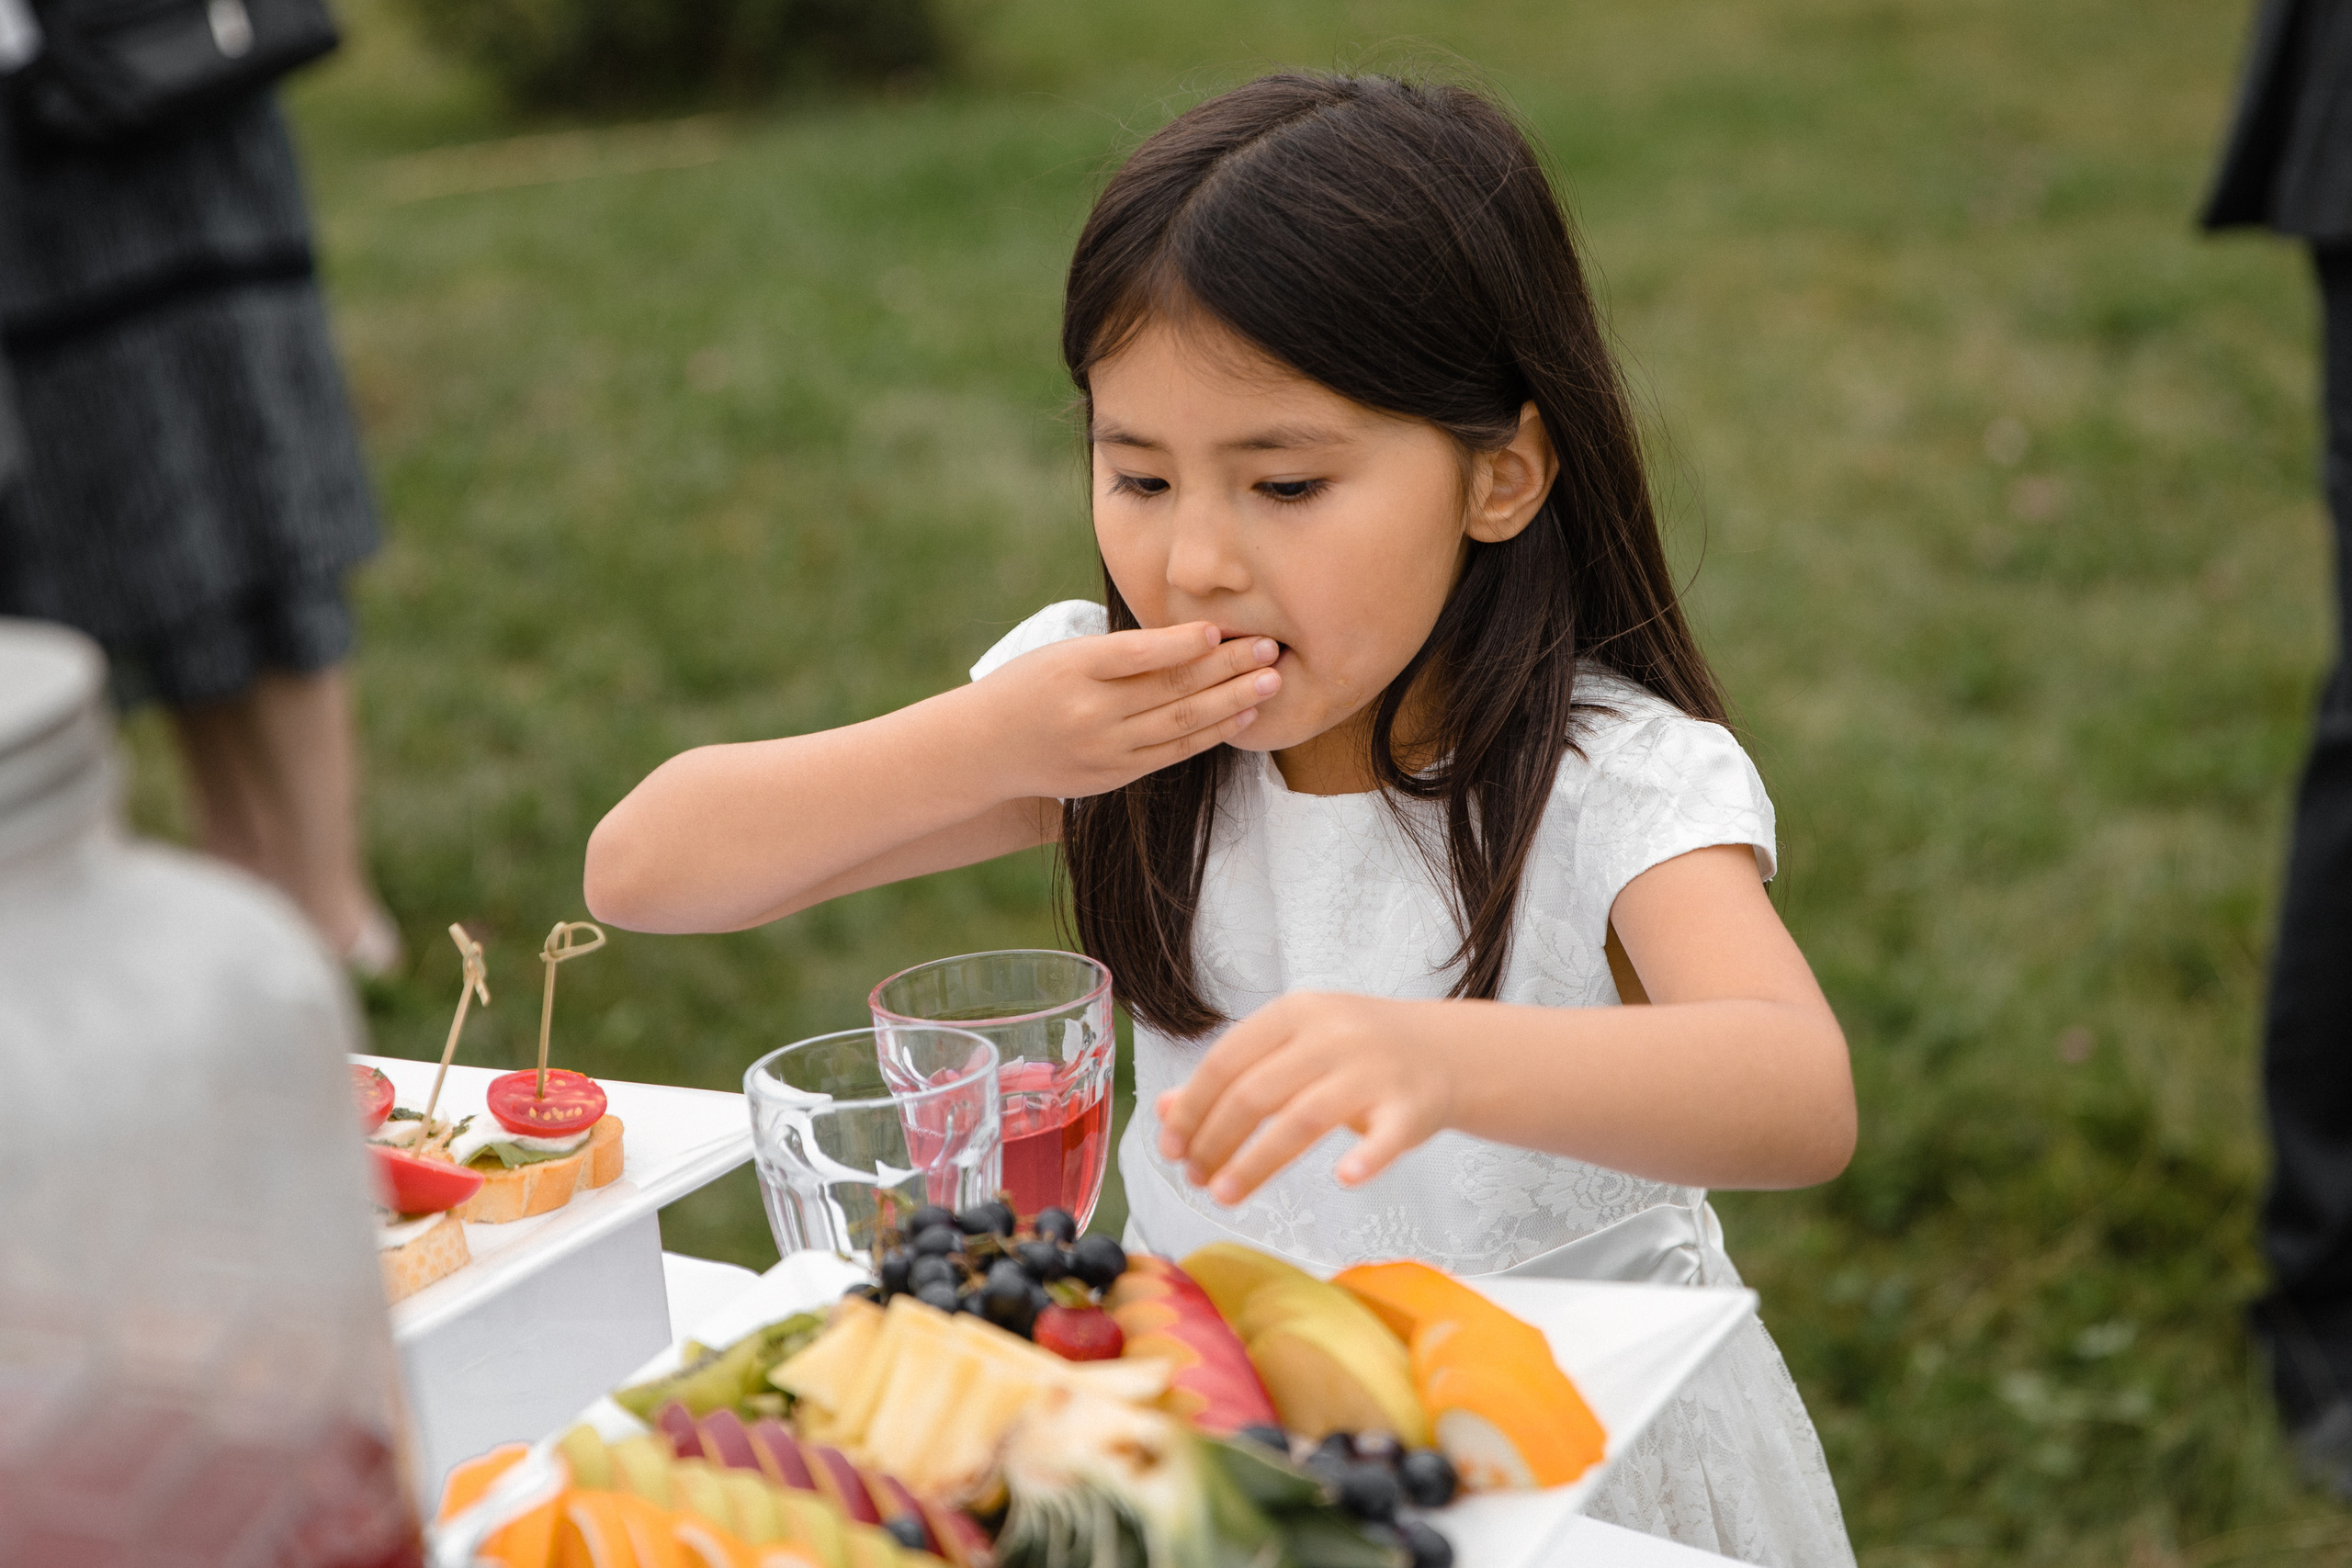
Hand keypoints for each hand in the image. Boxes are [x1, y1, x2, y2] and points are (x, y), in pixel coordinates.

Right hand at [973, 622, 1280, 799]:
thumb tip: (1195, 640)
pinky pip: (1174, 751)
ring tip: (1271, 680)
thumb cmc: (1031, 686)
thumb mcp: (1063, 655)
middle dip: (1227, 666)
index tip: (1219, 629)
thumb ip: (1120, 653)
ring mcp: (1105, 748)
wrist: (985, 747)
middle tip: (1271, 647)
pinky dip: (1212, 733)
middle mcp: (1090, 712)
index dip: (1181, 644)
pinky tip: (1243, 716)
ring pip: (1181, 722)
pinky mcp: (1115, 774)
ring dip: (1233, 701)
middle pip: (1171, 688)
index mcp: (1073, 669)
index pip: (1137, 655)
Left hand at [1153, 992, 1458, 1203]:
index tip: (1169, 1148)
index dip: (1191, 1108)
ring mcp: (1373, 1070)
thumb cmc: (1351, 1053)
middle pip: (1256, 1092)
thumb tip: (1163, 1112)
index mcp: (1295, 1013)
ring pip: (1304, 1118)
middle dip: (1215, 1141)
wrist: (1442, 1050)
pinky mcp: (1412, 1106)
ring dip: (1257, 1163)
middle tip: (1195, 1180)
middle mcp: (1332, 1035)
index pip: (1225, 1061)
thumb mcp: (1290, 1049)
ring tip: (1223, 1196)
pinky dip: (1366, 1157)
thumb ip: (1230, 1077)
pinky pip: (1387, 1135)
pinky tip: (1343, 1179)